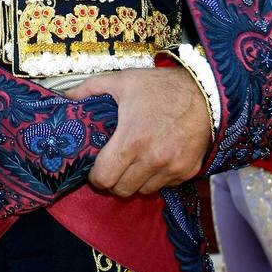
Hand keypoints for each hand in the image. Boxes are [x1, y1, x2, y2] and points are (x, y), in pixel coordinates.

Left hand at [65, 66, 209, 196]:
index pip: (103, 178)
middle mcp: (152, 160)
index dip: (96, 176)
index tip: (97, 166)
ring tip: (135, 161)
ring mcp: (171, 169)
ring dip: (135, 181)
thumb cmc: (161, 87)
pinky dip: (156, 177)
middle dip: (113, 181)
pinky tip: (156, 158)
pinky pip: (164, 186)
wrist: (206, 93)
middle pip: (121, 190)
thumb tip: (65, 97)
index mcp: (132, 140)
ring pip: (142, 191)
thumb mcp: (124, 81)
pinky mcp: (187, 172)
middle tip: (114, 165)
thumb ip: (91, 88)